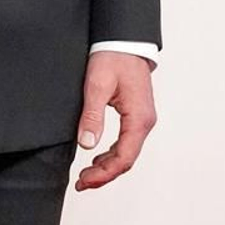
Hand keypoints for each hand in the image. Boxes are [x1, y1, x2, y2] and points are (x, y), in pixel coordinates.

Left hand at [72, 52, 156, 190]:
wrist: (125, 41)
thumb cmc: (113, 58)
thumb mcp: (97, 85)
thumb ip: (92, 115)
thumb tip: (87, 144)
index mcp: (138, 118)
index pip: (124, 157)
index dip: (104, 174)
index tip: (84, 181)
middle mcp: (144, 122)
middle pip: (126, 160)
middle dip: (104, 175)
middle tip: (81, 183)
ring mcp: (141, 119)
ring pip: (126, 153)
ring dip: (107, 167)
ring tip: (85, 175)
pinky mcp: (135, 116)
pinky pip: (125, 142)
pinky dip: (111, 155)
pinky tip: (96, 158)